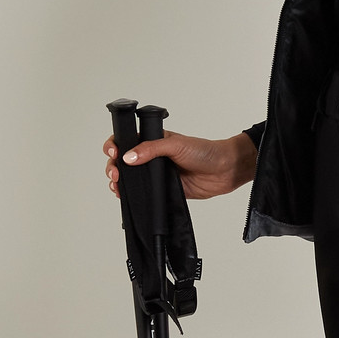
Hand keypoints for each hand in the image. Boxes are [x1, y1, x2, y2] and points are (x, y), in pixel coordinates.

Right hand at [103, 129, 256, 199]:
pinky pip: (144, 193)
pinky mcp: (164, 189)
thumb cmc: (205, 151)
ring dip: (120, 183)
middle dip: (113, 167)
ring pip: (131, 179)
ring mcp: (157, 174)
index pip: (126, 141)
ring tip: (117, 186)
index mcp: (153, 140)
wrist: (224, 170)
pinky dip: (133, 195)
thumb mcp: (176, 145)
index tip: (113, 153)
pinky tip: (126, 197)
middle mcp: (152, 156)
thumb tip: (129, 157)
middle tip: (115, 174)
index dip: (115, 146)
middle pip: (123, 162)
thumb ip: (151, 150)